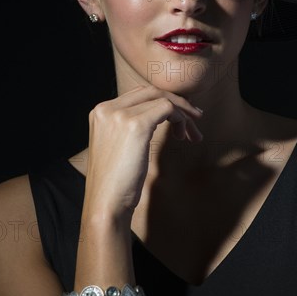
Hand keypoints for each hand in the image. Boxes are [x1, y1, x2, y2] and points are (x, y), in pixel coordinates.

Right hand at [83, 85, 202, 215]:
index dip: (163, 101)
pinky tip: (183, 136)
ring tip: (192, 135)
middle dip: (177, 104)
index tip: (181, 116)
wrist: (106, 203)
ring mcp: (120, 115)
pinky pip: (167, 108)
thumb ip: (130, 127)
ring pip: (162, 98)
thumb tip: (160, 115)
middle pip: (151, 92)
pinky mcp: (136, 125)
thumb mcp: (119, 146)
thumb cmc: (116, 181)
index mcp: (100, 112)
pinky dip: (180, 119)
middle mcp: (107, 109)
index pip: (138, 95)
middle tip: (196, 119)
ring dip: (183, 114)